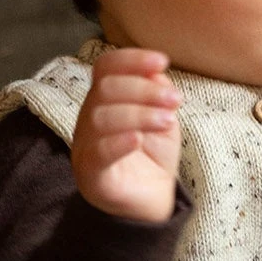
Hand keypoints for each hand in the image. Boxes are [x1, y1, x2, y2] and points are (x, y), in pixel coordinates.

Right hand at [71, 47, 182, 220]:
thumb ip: (157, 92)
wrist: (151, 200)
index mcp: (103, 99)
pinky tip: (138, 140)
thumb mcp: (162, 117)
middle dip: (145, 90)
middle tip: (175, 101)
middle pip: (105, 89)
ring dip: (140, 114)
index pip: (105, 68)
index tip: (162, 61)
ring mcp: (86, 147)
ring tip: (168, 121)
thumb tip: (155, 71)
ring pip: (102, 117)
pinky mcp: (91, 175)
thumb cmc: (152, 156)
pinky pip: (98, 153)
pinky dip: (118, 142)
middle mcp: (88, 119)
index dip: (131, 60)